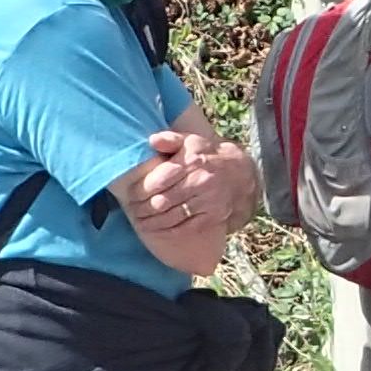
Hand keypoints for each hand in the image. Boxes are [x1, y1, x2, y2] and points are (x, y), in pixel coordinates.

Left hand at [132, 127, 256, 254]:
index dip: (140, 190)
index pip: (158, 180)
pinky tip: (157, 231)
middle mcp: (200, 181)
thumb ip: (170, 139)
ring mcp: (208, 200)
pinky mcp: (213, 216)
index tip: (130, 195)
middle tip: (133, 211)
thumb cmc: (207, 155)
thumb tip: (151, 141)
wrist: (240, 173)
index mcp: (191, 162)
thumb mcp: (191, 141)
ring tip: (140, 222)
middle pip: (162, 201)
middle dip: (143, 208)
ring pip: (172, 216)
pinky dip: (169, 231)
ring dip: (152, 222)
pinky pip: (186, 227)